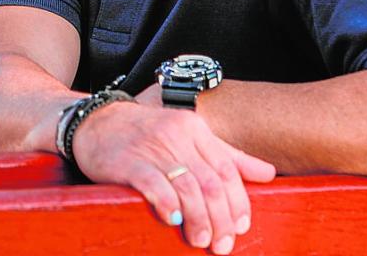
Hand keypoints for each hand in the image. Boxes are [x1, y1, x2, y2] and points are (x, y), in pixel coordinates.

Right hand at [71, 97, 275, 253]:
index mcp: (196, 130)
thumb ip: (228, 155)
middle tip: (222, 245)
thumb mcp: (190, 137)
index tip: (240, 226)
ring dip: (198, 219)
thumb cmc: (147, 134)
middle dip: (221, 218)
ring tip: (201, 240)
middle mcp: (177, 136)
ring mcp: (153, 148)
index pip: (227, 169)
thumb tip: (268, 173)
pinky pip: (154, 185)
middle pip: (210, 183)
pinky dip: (168, 205)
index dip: (238, 202)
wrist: (97, 123)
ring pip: (187, 187)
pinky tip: (173, 221)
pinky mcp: (129, 162)